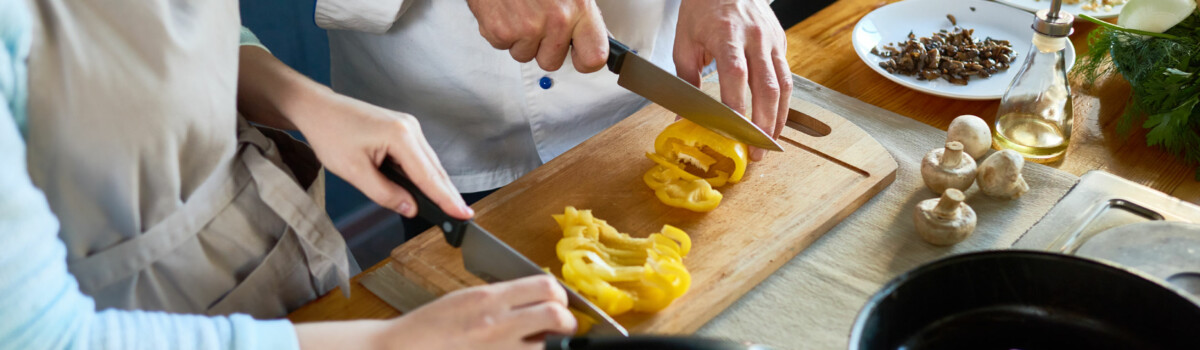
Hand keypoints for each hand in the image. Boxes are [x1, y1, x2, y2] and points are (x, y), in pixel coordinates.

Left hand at [236, 47, 471, 219]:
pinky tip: (430, 189)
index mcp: (400, 136)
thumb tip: (410, 208)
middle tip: (464, 217)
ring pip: (430, 163)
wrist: (318, 108)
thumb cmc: (330, 135)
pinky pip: (420, 156)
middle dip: (449, 194)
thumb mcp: (353, 171)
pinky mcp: (403, 129)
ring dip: (438, 185)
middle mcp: (411, 128)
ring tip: (450, 208)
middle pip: (435, 169)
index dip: (446, 199)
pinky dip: (426, 174)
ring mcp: (409, 126)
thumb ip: (384, 193)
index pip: (428, 176)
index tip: (463, 215)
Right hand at [379, 275, 575, 349]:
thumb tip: (537, 297)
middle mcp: (497, 324)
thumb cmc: (430, 326)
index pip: (545, 286)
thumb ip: (503, 298)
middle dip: (567, 321)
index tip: (558, 302)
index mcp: (489, 299)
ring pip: (549, 345)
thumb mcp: (467, 299)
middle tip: (563, 326)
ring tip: (548, 343)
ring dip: (554, 344)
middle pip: (556, 316)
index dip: (559, 295)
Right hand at [466, 0, 607, 71]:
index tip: (580, 56)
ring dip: (520, 38)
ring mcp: (527, 28)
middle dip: (543, 47)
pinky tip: (505, 10)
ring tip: (520, 10)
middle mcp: (556, 20)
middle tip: (538, 21)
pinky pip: (502, 46)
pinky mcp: (500, 31)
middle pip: (551, 62)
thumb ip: (582, 16)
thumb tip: (596, 38)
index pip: (594, 57)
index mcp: (578, 7)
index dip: (585, 60)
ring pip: (524, 55)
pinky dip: (501, 31)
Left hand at [674, 0, 791, 160]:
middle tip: (756, 151)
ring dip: (778, 118)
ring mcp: (772, 40)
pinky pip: (785, 76)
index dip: (737, 106)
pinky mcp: (780, 43)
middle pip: (766, 86)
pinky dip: (782, 102)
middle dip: (763, 123)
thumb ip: (686, 81)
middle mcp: (755, 38)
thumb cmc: (701, 9)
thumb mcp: (684, 42)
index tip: (732, 133)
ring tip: (769, 143)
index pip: (736, 75)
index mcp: (727, 35)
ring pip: (783, 85)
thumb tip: (683, 116)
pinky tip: (774, 119)